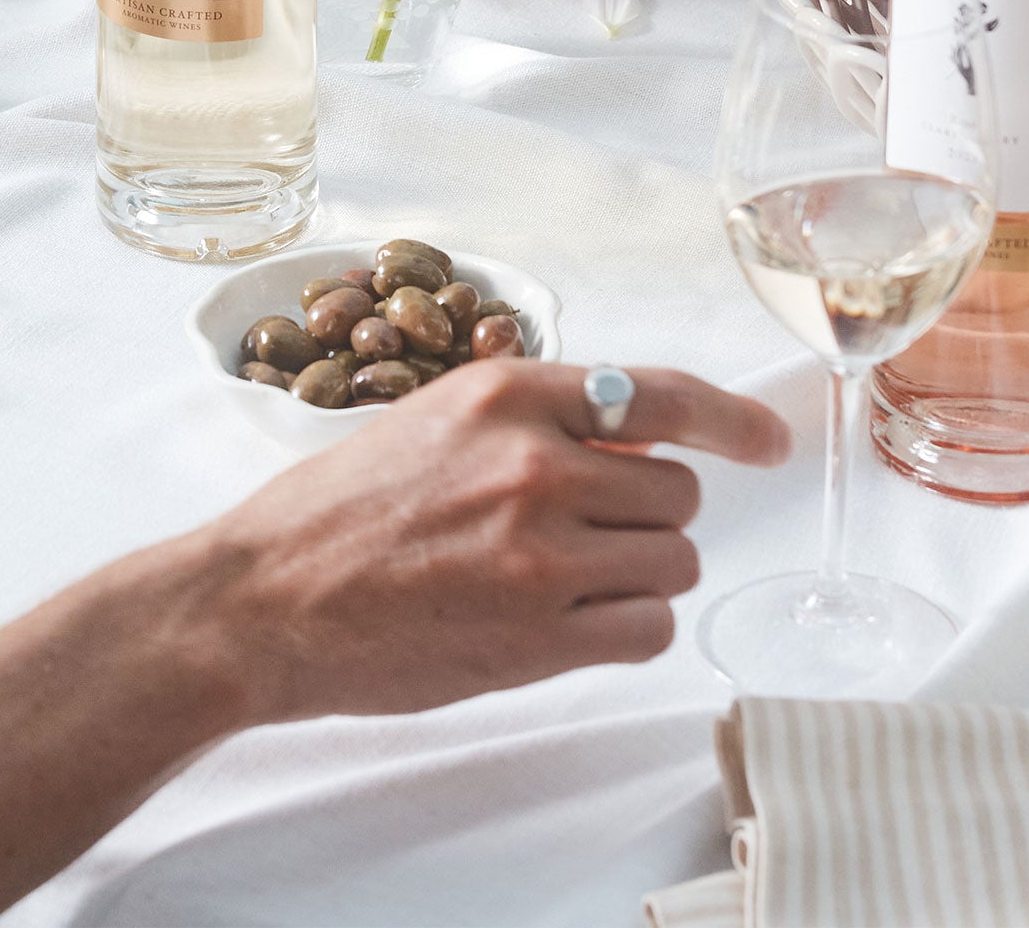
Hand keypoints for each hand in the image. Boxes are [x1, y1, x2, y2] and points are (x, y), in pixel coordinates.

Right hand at [187, 362, 789, 725]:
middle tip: (583, 537)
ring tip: (562, 583)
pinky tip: (568, 626)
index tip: (767, 441)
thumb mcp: (436, 422)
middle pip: (676, 492)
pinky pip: (648, 630)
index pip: (660, 392)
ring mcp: (540, 552)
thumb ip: (534, 420)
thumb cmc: (336, 513)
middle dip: (645, 517)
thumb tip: (634, 436)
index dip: (732, 419)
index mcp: (506, 394)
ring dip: (638, 576)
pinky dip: (626, 631)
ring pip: (673, 561)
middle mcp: (535, 463)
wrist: (262, 600)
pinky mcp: (539, 636)